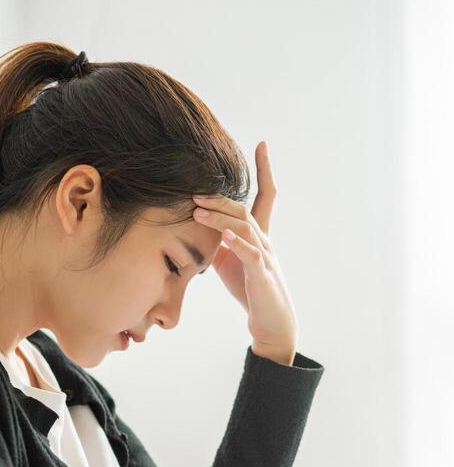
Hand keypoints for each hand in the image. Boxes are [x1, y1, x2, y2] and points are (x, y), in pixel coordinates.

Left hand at [192, 141, 297, 356]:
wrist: (271, 322)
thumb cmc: (250, 290)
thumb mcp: (229, 262)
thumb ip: (218, 242)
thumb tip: (200, 227)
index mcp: (258, 235)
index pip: (265, 196)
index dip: (265, 170)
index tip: (262, 144)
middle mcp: (265, 241)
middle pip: (245, 210)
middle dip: (221, 199)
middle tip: (195, 191)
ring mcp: (264, 257)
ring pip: (245, 229)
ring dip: (220, 218)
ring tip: (198, 211)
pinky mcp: (260, 276)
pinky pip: (250, 255)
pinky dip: (236, 244)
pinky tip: (222, 236)